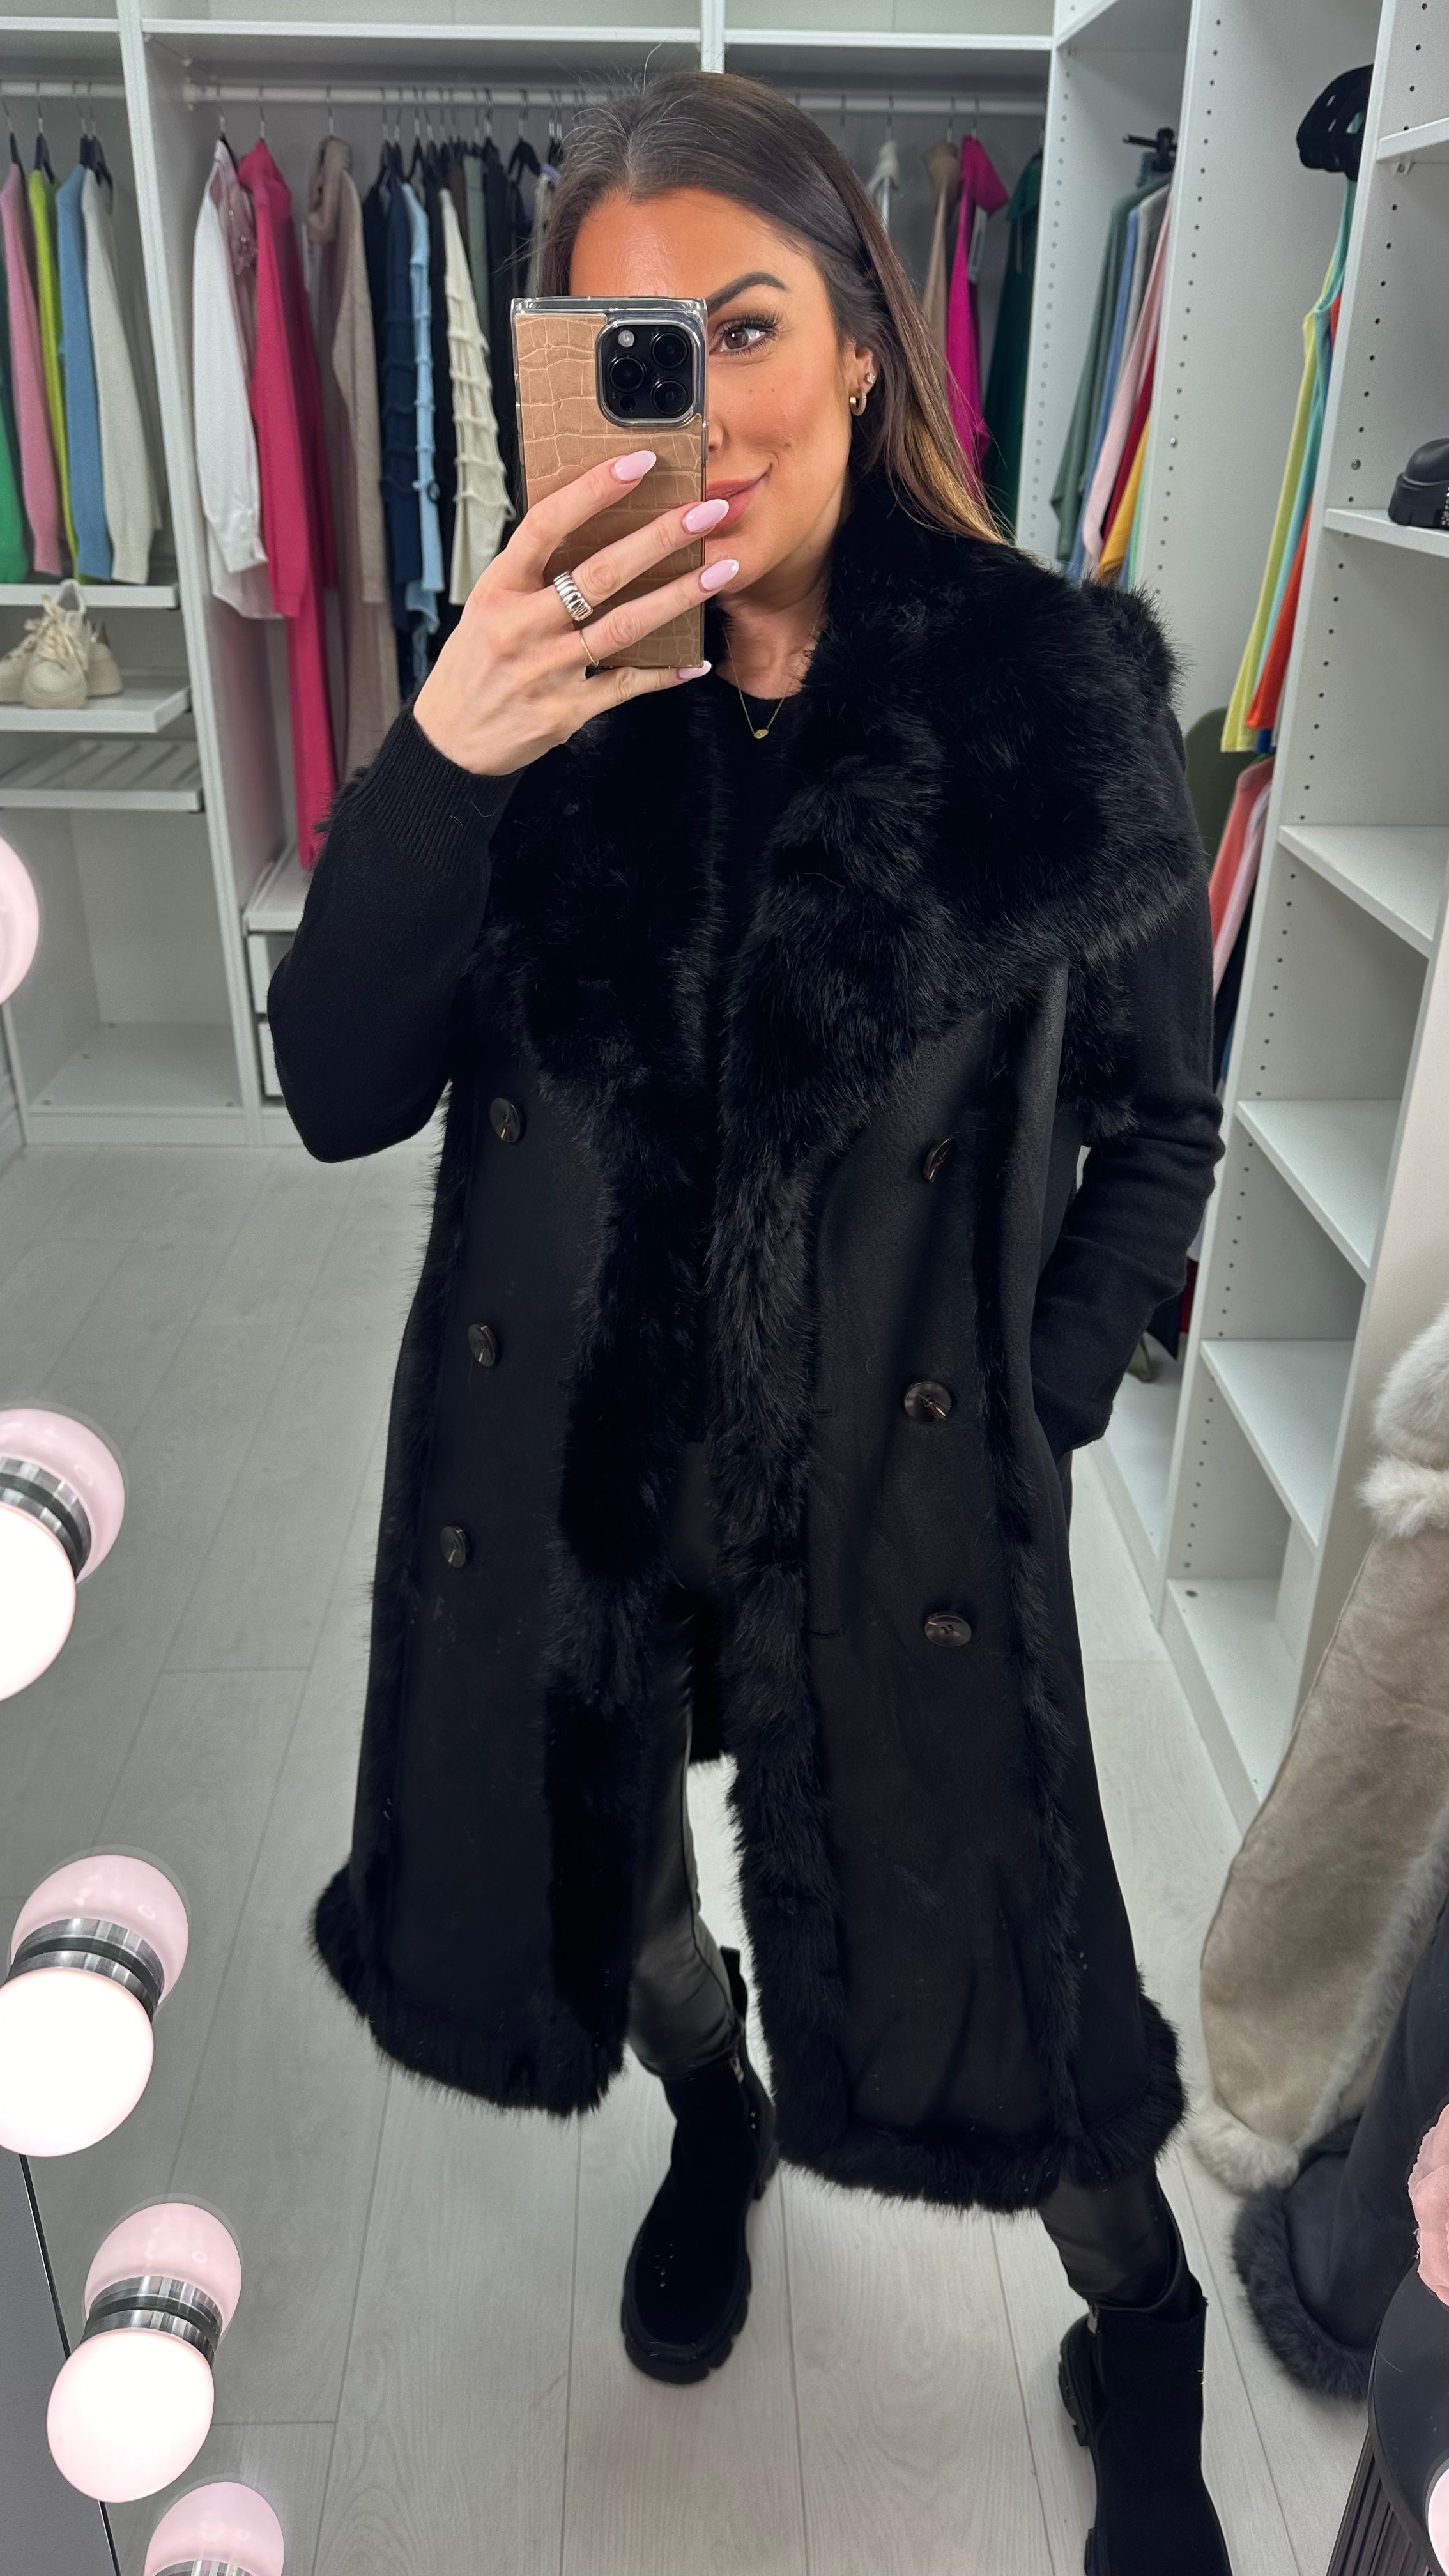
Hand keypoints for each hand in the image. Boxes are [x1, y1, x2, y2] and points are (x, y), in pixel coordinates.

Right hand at [411, 451, 735, 775]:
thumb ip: (533, 571)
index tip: (638, 462)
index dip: (593, 490)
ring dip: (678, 597)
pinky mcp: (566, 711)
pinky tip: (696, 661)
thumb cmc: (476, 662)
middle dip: (660, 538)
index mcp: (500, 587)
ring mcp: (546, 670)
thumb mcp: (490, 605)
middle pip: (600, 573)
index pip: (547, 524)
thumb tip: (592, 524)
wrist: (453, 738)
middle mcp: (522, 626)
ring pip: (624, 627)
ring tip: (721, 571)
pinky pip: (626, 685)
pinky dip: (664, 673)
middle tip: (706, 512)